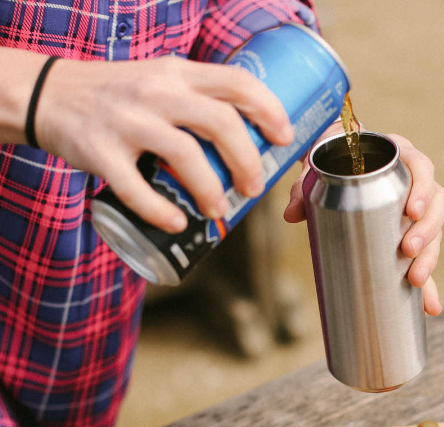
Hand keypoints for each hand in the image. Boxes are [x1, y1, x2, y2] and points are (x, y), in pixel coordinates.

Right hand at [34, 56, 292, 232]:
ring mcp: (127, 121)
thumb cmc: (118, 95)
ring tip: (219, 209)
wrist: (46, 95)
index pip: (237, 82)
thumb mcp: (161, 81)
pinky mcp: (99, 151)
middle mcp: (156, 92)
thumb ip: (200, 101)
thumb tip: (255, 141)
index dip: (269, 110)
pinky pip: (135, 187)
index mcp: (178, 74)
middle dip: (248, 160)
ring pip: (184, 154)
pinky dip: (160, 211)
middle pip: (221, 122)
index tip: (284, 137)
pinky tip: (176, 223)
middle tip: (254, 186)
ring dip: (210, 189)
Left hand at [283, 128, 443, 315]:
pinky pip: (426, 258)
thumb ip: (304, 188)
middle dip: (427, 231)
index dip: (423, 190)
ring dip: (430, 257)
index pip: (422, 169)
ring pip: (436, 232)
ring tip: (416, 279)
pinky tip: (430, 307)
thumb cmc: (335, 162)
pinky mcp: (413, 235)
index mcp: (401, 158)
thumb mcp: (320, 170)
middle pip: (438, 204)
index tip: (412, 212)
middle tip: (408, 250)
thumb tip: (291, 215)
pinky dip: (430, 286)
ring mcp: (418, 211)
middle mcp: (416, 182)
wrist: (337, 162)